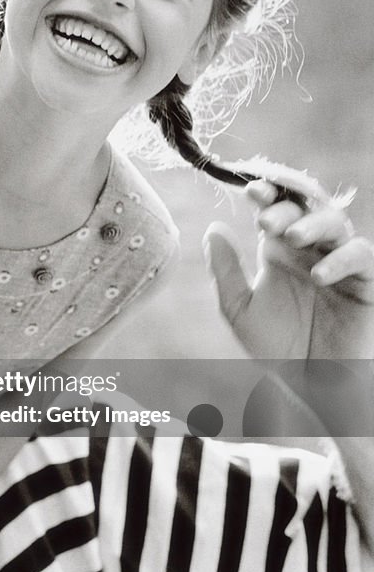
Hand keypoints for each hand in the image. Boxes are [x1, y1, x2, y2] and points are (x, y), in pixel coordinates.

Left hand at [205, 180, 373, 358]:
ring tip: (293, 237)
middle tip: (266, 220)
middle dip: (286, 207)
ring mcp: (337, 261)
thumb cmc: (275, 345)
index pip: (273, 210)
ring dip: (314, 224)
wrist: (309, 382)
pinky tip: (318, 274)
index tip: (250, 189)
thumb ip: (226, 270)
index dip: (266, 193)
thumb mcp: (239, 309)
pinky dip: (341, 259)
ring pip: (335, 224)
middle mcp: (308, 249)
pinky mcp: (364, 281)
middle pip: (304, 209)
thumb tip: (213, 227)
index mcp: (277, 249)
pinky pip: (361, 256)